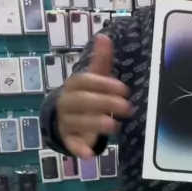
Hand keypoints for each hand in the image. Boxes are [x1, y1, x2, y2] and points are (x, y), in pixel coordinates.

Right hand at [56, 34, 131, 158]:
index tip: (124, 89)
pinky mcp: (68, 138)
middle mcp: (66, 102)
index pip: (85, 82)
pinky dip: (79, 149)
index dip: (103, 84)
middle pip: (82, 101)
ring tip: (114, 125)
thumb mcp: (93, 78)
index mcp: (74, 85)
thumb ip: (100, 60)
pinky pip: (71, 143)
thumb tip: (105, 36)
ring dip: (95, 123)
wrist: (64, 117)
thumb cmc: (85, 95)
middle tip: (127, 107)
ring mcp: (66, 121)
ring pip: (77, 122)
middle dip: (104, 103)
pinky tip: (90, 154)